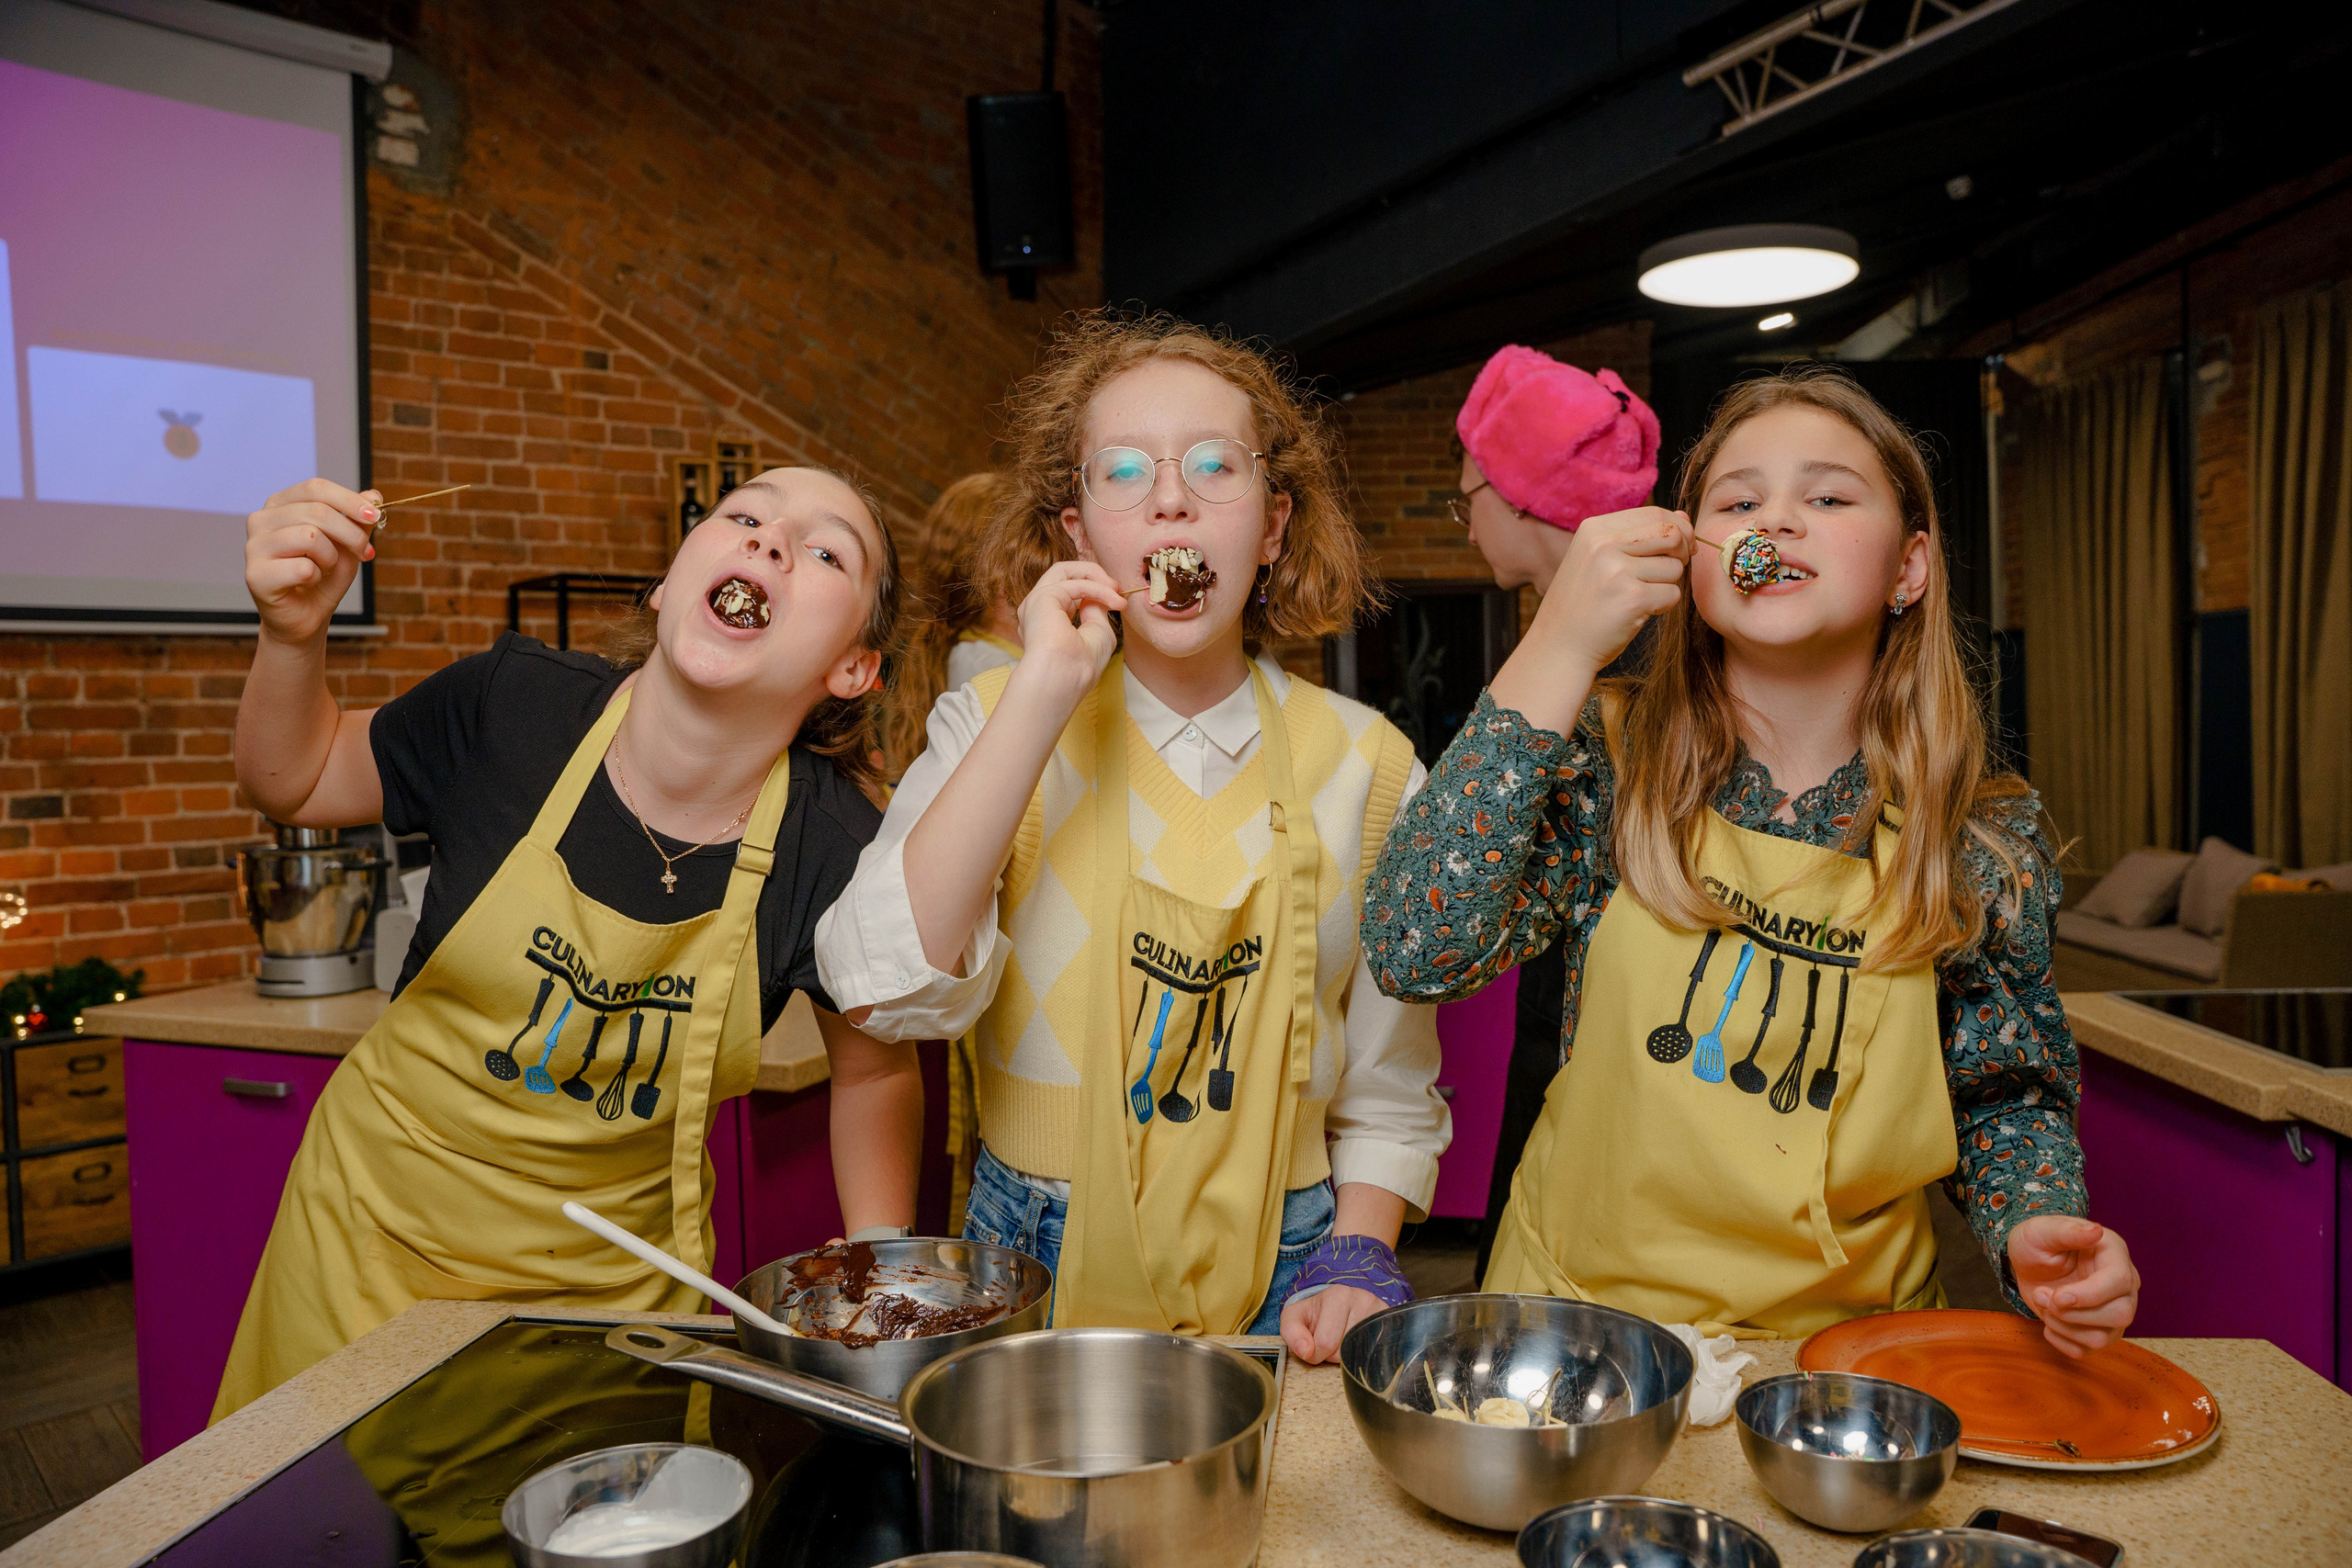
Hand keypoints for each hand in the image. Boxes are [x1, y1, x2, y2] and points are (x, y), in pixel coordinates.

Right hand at [245, 479, 377, 643]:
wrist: (307, 616)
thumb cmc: (324, 575)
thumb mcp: (347, 543)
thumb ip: (358, 519)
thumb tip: (373, 495)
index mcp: (280, 504)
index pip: (315, 488)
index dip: (349, 500)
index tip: (375, 514)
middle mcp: (261, 519)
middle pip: (317, 511)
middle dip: (351, 534)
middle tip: (365, 553)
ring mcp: (254, 546)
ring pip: (309, 536)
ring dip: (331, 557)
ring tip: (325, 568)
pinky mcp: (255, 574)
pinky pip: (302, 567)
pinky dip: (317, 577)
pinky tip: (308, 582)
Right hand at [1014, 559, 1126, 695]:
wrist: (1064, 679)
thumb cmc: (1078, 667)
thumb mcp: (1098, 634)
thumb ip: (1097, 611)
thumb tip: (1098, 596)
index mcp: (1046, 622)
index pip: (1068, 593)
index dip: (1094, 590)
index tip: (1118, 600)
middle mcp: (1036, 611)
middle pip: (1063, 576)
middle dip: (1093, 575)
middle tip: (1116, 587)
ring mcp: (1036, 603)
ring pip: (1064, 571)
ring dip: (1094, 575)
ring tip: (1115, 588)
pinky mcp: (1041, 597)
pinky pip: (1074, 582)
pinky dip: (1098, 587)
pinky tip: (1112, 598)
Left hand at [1280, 1283, 1387, 1363]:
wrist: (1339, 1305)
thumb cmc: (1316, 1314)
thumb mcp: (1294, 1318)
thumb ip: (1291, 1333)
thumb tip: (1307, 1351)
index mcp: (1338, 1295)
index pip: (1325, 1343)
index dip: (1315, 1352)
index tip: (1314, 1342)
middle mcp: (1364, 1300)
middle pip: (1344, 1351)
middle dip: (1332, 1355)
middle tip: (1331, 1339)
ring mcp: (1381, 1313)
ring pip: (1360, 1355)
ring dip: (1348, 1356)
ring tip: (1343, 1339)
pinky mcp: (1392, 1324)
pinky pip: (1377, 1354)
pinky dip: (1363, 1355)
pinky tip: (1357, 1343)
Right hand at [1489, 506, 1689, 735]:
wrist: (1558, 646)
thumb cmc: (1581, 604)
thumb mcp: (1598, 559)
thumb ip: (1637, 535)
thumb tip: (1684, 517)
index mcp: (1594, 529)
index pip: (1654, 513)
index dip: (1678, 528)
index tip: (1682, 546)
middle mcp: (1604, 545)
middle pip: (1671, 533)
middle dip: (1682, 552)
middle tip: (1669, 571)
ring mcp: (1617, 571)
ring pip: (1674, 567)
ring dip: (1667, 584)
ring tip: (1639, 596)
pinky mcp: (1633, 598)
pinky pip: (1672, 594)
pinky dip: (1662, 606)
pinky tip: (1638, 612)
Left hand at [2008, 1216, 2139, 1356]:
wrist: (2029, 1261)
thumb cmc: (2038, 1241)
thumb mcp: (2044, 1230)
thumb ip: (2068, 1231)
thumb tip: (2095, 1230)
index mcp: (2114, 1255)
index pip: (2119, 1282)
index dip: (2089, 1295)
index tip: (2058, 1296)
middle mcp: (2124, 1286)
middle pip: (2120, 1315)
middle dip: (2073, 1313)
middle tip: (2041, 1295)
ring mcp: (2114, 1311)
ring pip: (2103, 1338)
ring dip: (2063, 1326)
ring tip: (2042, 1303)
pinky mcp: (2099, 1330)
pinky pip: (2086, 1351)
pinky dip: (2061, 1341)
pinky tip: (2048, 1320)